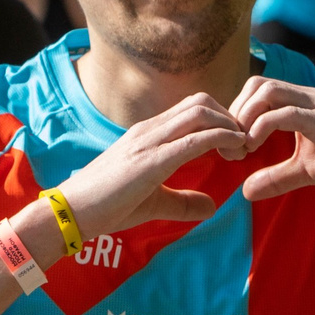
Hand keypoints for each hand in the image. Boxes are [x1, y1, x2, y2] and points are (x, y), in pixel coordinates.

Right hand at [52, 93, 249, 242]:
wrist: (71, 212)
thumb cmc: (106, 206)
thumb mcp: (153, 203)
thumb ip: (183, 202)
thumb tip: (212, 206)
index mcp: (149, 134)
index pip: (192, 110)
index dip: (221, 120)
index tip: (236, 145)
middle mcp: (150, 130)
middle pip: (201, 101)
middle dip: (230, 117)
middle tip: (243, 144)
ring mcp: (149, 140)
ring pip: (200, 112)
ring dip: (229, 125)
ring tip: (241, 148)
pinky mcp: (152, 159)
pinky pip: (194, 138)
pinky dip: (222, 138)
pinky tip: (235, 149)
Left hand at [230, 77, 314, 205]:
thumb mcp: (309, 171)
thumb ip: (278, 176)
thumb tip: (245, 192)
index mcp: (303, 104)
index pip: (258, 91)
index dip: (238, 114)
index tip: (232, 146)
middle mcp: (309, 97)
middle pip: (257, 83)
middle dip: (236, 112)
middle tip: (233, 146)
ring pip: (269, 90)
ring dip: (246, 116)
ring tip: (244, 146)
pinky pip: (287, 113)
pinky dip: (262, 127)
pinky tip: (255, 147)